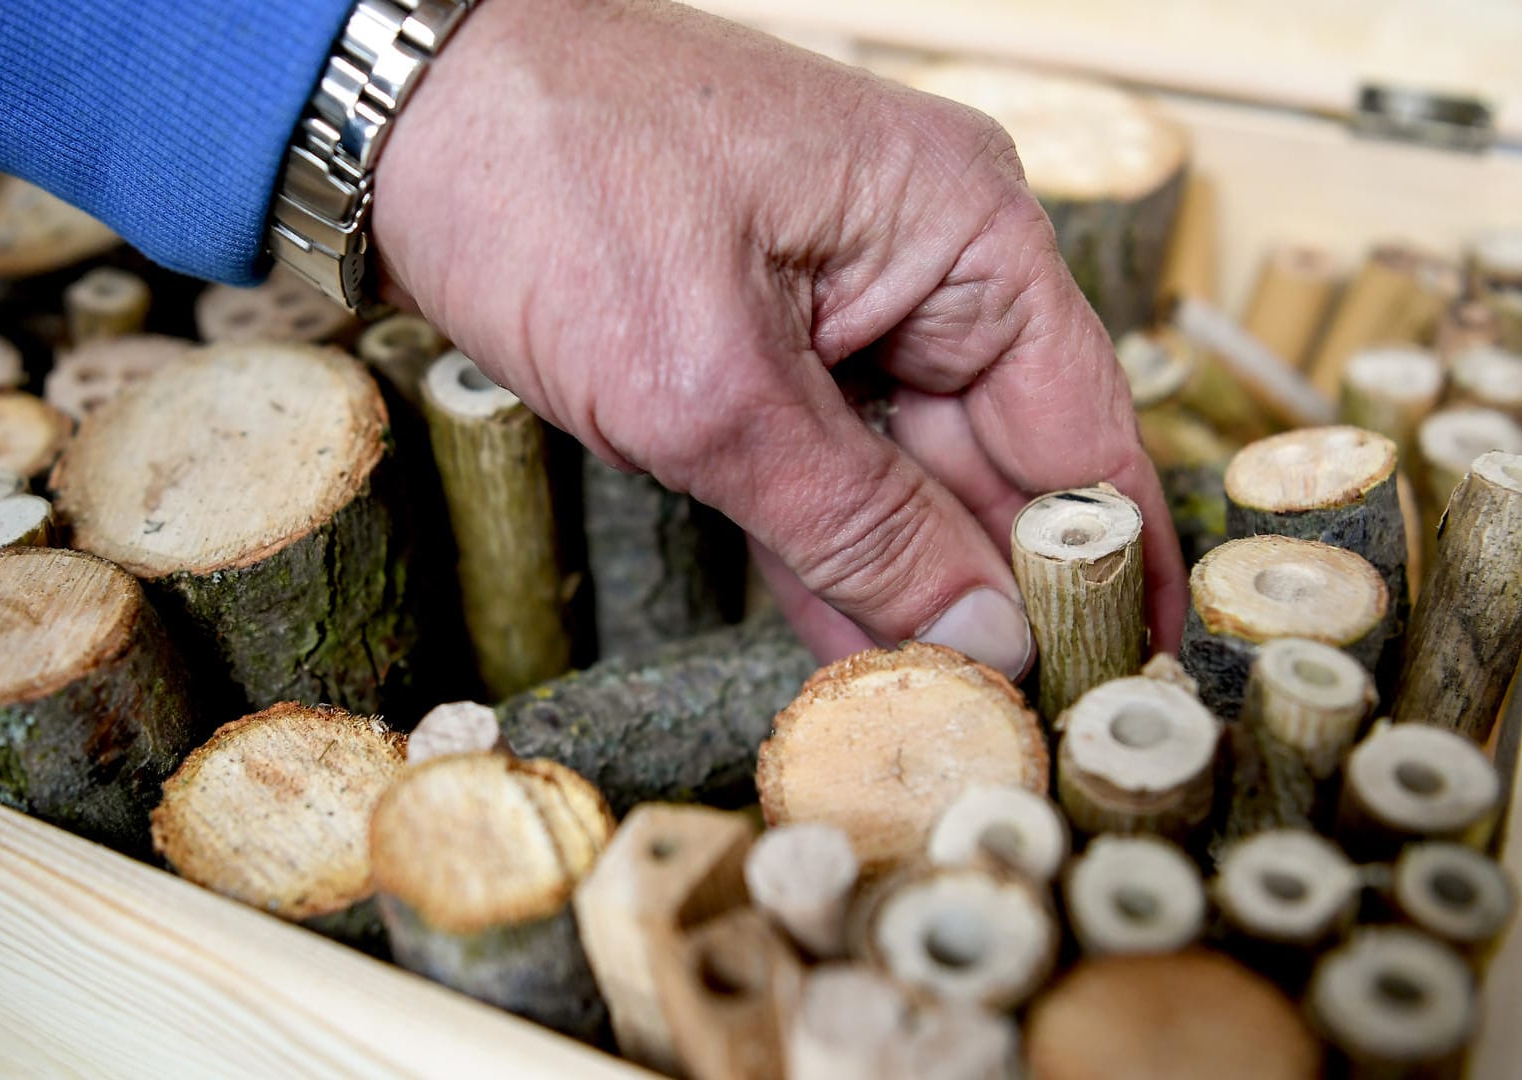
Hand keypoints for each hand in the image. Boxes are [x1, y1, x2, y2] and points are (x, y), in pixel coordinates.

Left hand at [370, 0, 1187, 673]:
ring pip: (909, 476)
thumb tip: (981, 633)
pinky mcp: (760, 341)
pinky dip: (833, 551)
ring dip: (917, 591)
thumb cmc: (551, 182)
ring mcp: (838, 303)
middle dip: (1005, 597)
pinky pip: (825, 465)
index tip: (1123, 685)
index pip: (1080, 426)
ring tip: (947, 718)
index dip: (1107, 565)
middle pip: (1001, 461)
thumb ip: (855, 524)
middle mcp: (922, 263)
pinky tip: (857, 655)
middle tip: (1023, 735)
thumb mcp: (710, 383)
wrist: (398, 116)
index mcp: (960, 232)